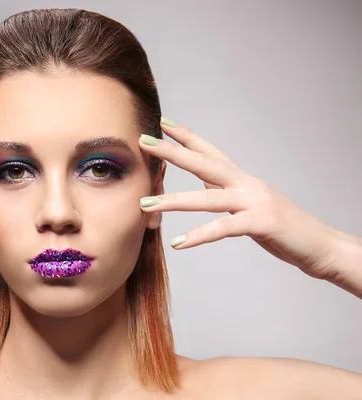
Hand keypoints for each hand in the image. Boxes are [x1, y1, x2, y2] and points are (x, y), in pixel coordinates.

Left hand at [138, 117, 339, 281]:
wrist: (322, 246)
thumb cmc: (285, 229)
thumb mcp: (252, 206)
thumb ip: (228, 194)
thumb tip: (205, 187)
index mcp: (244, 180)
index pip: (211, 152)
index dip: (188, 137)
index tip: (164, 124)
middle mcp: (248, 185)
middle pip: (204, 163)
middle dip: (172, 152)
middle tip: (143, 141)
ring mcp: (255, 202)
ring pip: (207, 198)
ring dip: (173, 201)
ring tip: (145, 205)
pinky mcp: (261, 224)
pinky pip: (224, 228)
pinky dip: (199, 235)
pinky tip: (178, 243)